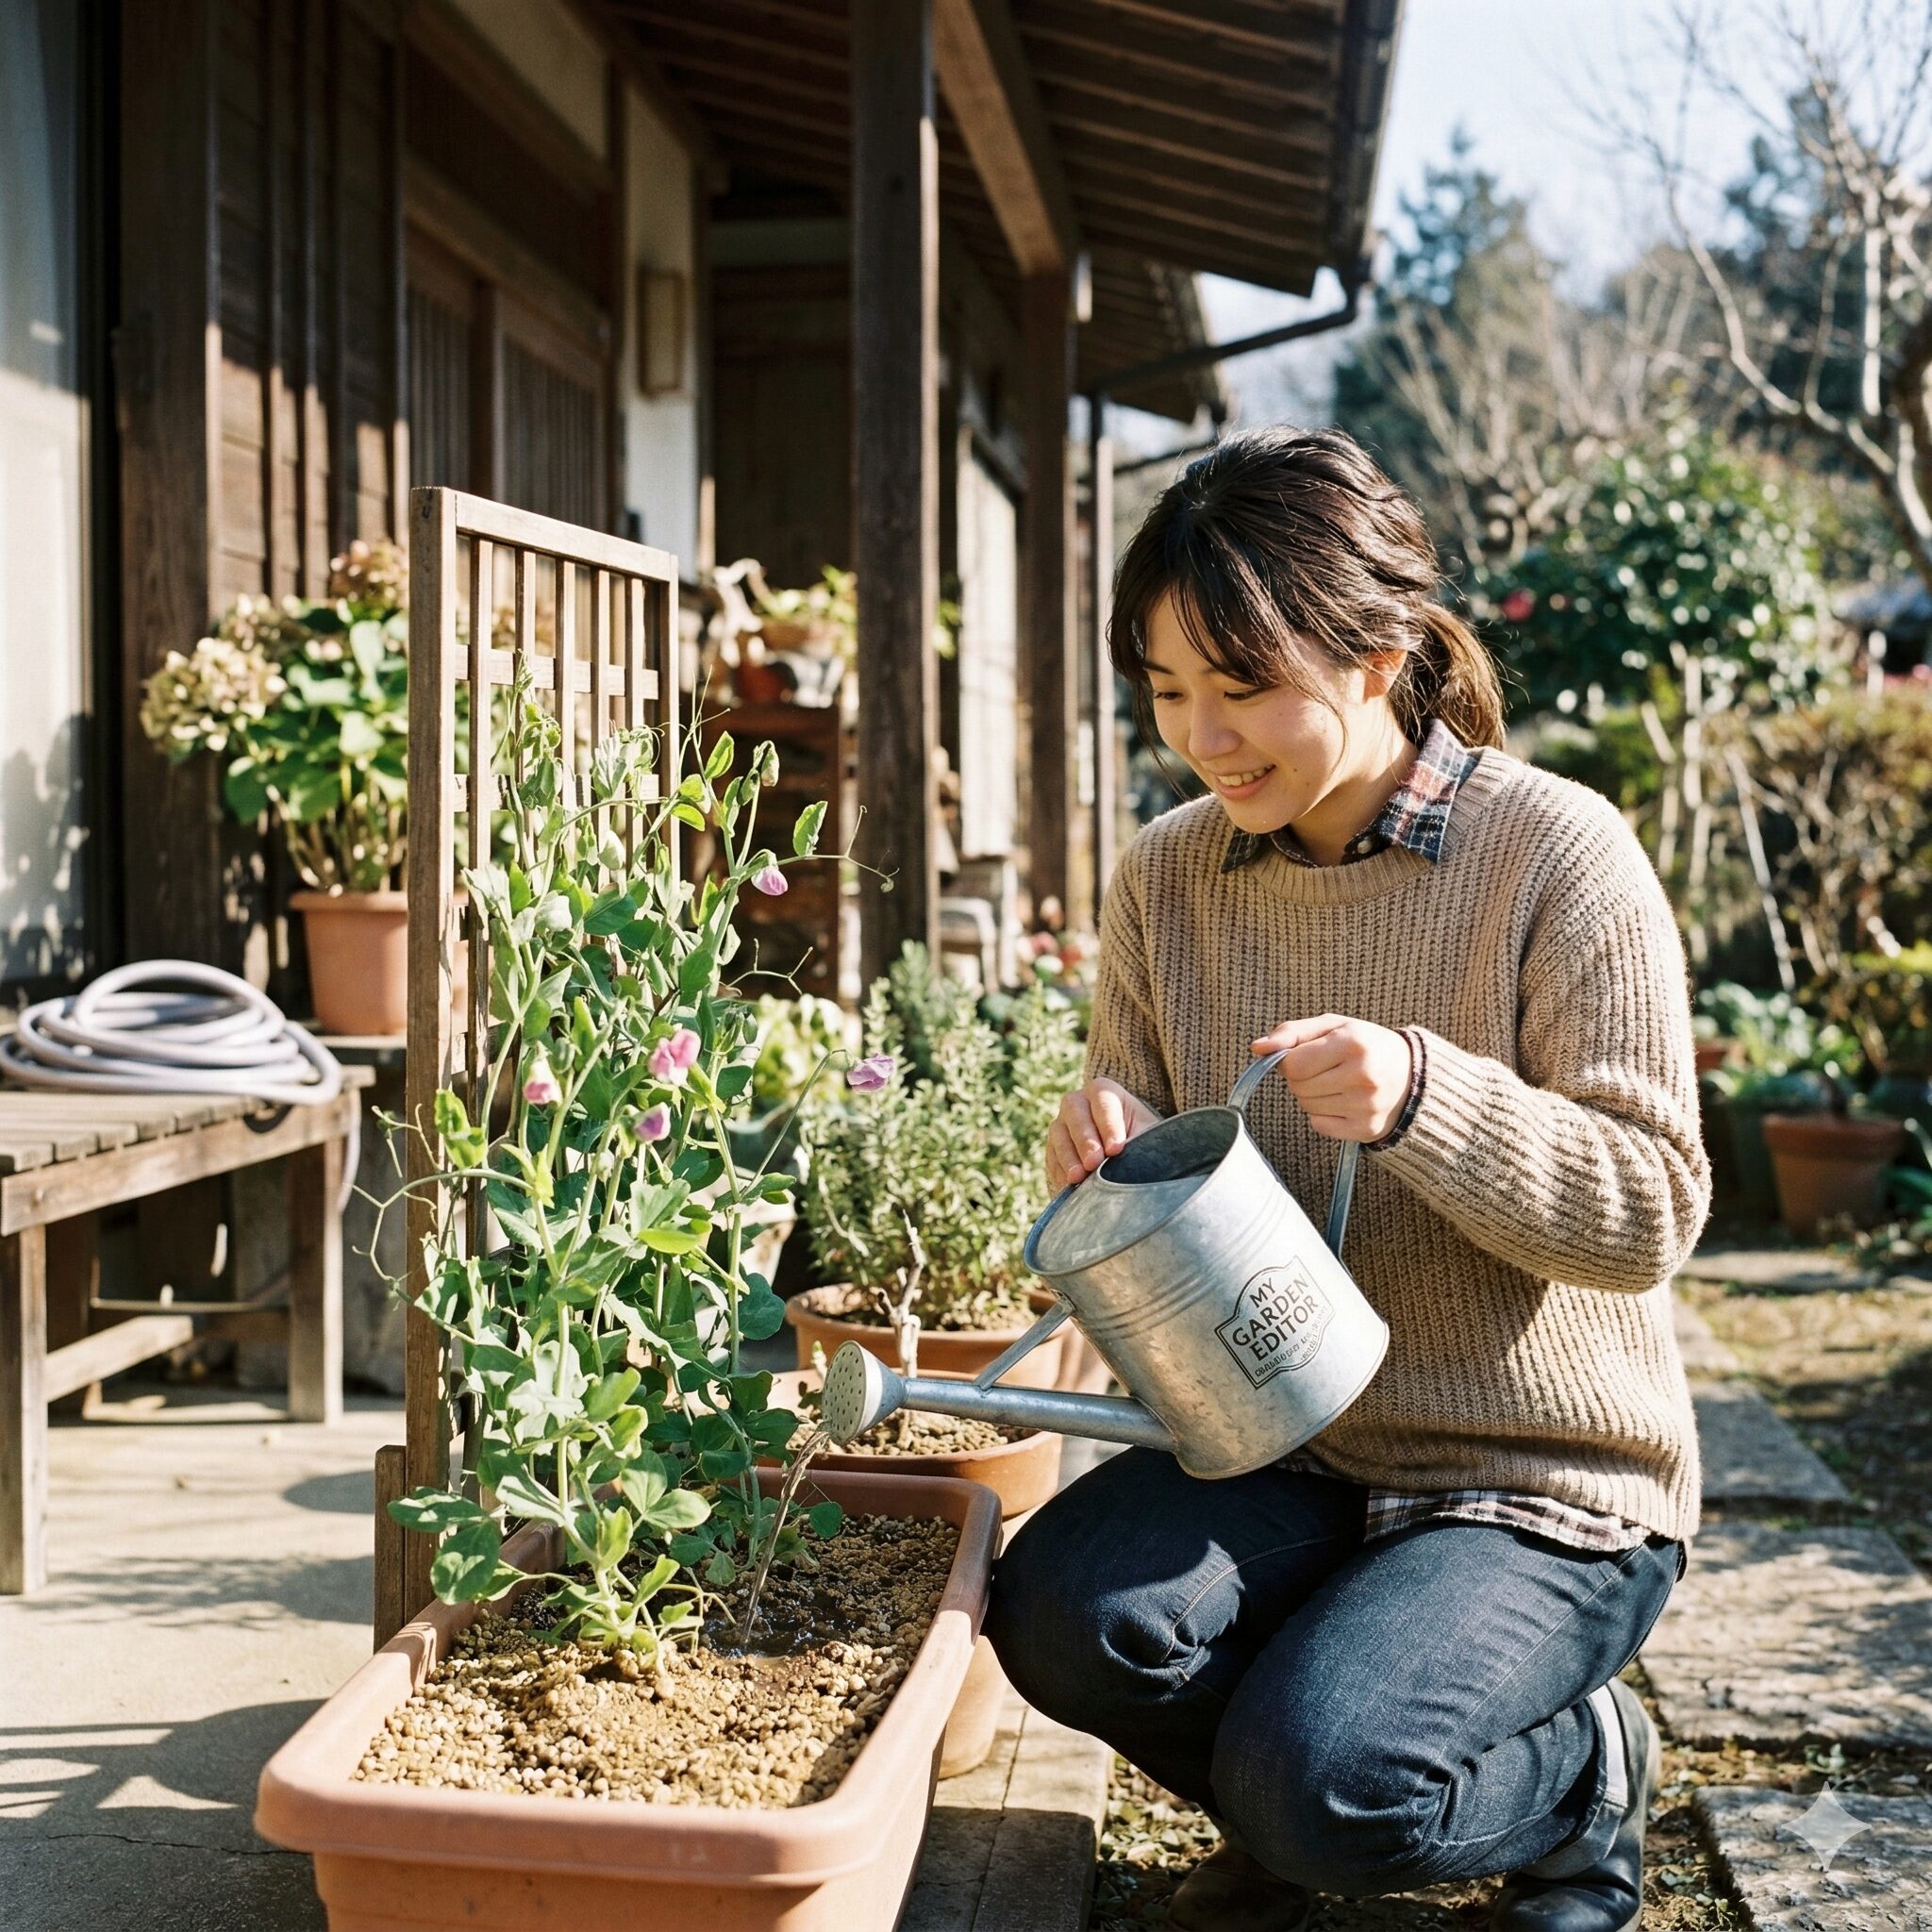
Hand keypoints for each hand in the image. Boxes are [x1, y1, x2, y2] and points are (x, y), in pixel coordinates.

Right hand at [1045, 1078, 1163, 1190]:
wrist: (1128, 1152)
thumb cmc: (1142, 1139)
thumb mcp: (1149, 1136)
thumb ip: (1144, 1141)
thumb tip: (1137, 1160)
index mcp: (1104, 1092)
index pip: (1103, 1101)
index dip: (1108, 1125)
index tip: (1116, 1149)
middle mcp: (1078, 1103)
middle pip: (1075, 1113)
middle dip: (1085, 1140)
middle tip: (1094, 1163)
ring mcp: (1062, 1124)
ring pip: (1059, 1135)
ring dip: (1069, 1157)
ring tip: (1078, 1178)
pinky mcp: (1053, 1148)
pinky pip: (1052, 1157)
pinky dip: (1060, 1171)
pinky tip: (1070, 1185)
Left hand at [1250, 1014, 1413, 1143]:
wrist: (1415, 1076)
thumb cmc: (1366, 1045)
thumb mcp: (1333, 1026)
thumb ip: (1292, 1032)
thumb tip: (1256, 1047)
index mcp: (1353, 1044)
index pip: (1293, 1064)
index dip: (1290, 1060)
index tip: (1306, 1056)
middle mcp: (1362, 1076)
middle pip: (1297, 1087)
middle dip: (1302, 1078)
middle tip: (1325, 1069)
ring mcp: (1365, 1106)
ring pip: (1306, 1107)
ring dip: (1312, 1096)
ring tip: (1337, 1083)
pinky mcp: (1366, 1129)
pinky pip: (1319, 1125)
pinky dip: (1324, 1115)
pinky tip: (1344, 1102)